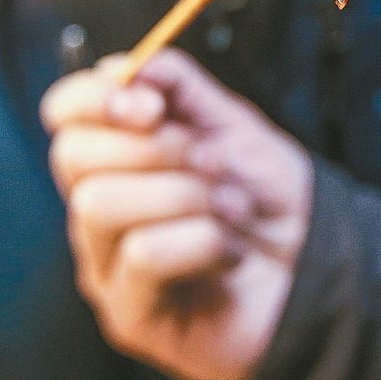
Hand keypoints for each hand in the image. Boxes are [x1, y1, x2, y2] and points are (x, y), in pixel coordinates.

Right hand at [42, 49, 314, 379]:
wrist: (316, 267)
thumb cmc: (266, 200)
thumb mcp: (228, 124)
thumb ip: (178, 84)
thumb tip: (129, 64)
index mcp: (113, 156)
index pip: (64, 114)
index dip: (93, 98)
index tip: (151, 105)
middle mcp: (96, 209)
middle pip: (73, 156)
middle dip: (153, 147)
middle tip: (213, 162)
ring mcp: (105, 265)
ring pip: (101, 202)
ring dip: (184, 195)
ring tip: (232, 208)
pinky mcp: (127, 315)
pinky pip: (143, 254)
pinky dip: (203, 241)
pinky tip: (231, 252)